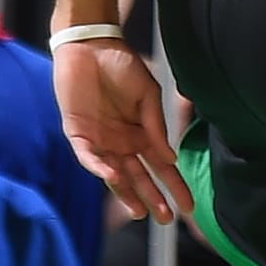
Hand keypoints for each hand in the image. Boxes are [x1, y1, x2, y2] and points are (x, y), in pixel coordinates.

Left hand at [54, 41, 192, 223]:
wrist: (90, 45)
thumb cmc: (121, 65)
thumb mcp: (148, 94)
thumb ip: (156, 126)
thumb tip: (170, 159)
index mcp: (141, 133)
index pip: (160, 166)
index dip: (174, 185)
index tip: (188, 206)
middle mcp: (121, 142)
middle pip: (138, 177)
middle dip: (152, 198)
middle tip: (165, 219)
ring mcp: (99, 140)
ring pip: (113, 175)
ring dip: (125, 192)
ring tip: (140, 211)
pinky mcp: (77, 133)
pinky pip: (87, 156)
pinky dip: (98, 167)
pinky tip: (111, 176)